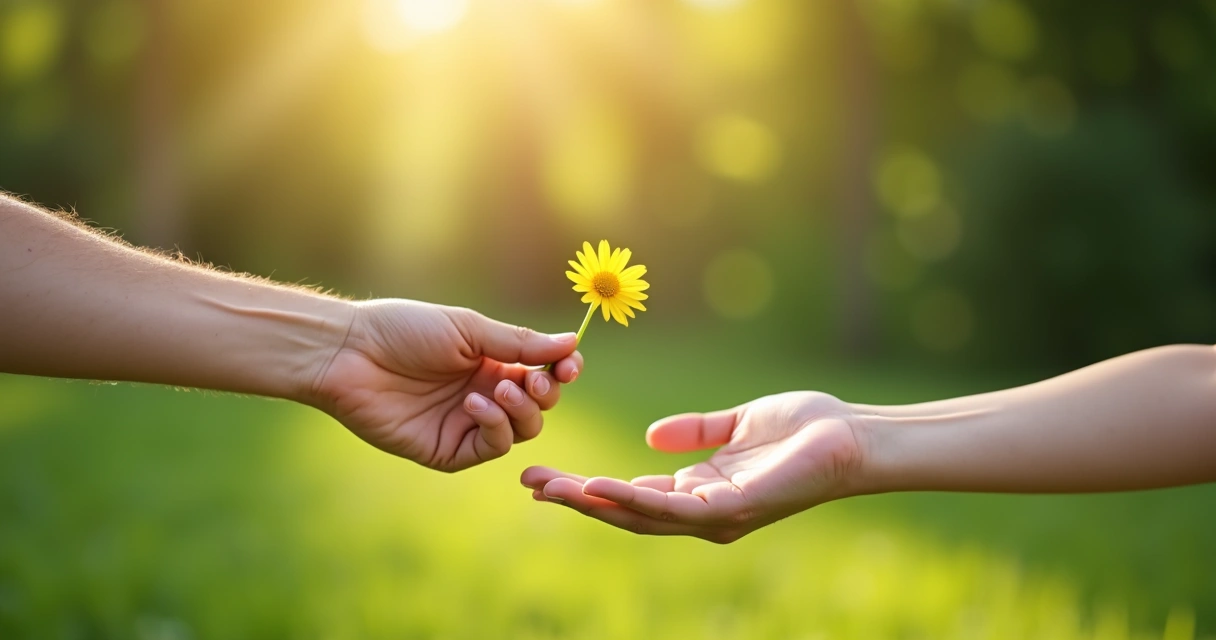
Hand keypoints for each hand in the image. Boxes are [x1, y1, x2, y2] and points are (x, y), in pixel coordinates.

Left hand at [311, 300, 582, 470]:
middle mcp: (484, 393)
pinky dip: (494, 427)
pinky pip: (491, 447)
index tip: (571, 364)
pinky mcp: (447, 450)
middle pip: (539, 405)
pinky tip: (476, 404)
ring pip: (522, 430)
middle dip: (545, 392)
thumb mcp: (469, 330)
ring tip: (497, 391)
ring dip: (521, 410)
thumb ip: (519, 343)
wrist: (352, 354)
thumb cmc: (404, 330)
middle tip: (532, 379)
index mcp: (490, 361)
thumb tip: (571, 342)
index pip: (543, 372)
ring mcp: (466, 424)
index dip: (562, 370)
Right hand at [521, 392, 862, 542]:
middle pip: (624, 513)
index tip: (545, 473)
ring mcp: (715, 517)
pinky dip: (630, 501)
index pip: (631, 495)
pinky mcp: (732, 510)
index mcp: (699, 492)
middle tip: (526, 482)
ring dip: (589, 504)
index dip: (586, 489)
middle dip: (573, 501)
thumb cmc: (805, 429)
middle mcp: (702, 513)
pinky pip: (671, 511)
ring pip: (638, 517)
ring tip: (546, 487)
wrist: (853, 436)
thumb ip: (695, 432)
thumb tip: (650, 436)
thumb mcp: (736, 423)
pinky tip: (596, 487)